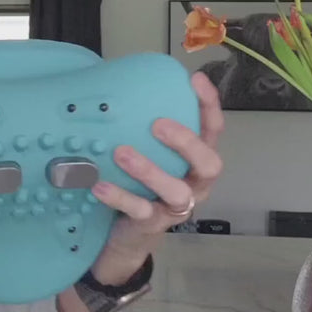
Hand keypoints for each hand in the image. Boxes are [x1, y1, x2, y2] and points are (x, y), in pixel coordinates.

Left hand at [57, 72, 224, 311]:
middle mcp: (195, 183)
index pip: (213, 129)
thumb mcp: (151, 153)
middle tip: (157, 124)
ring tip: (121, 153)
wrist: (131, 232)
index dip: (208, 105)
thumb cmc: (143, 181)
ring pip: (175, 191)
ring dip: (149, 171)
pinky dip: (119, 197)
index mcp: (198, 160)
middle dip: (186, 143)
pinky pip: (139, 210)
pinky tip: (99, 185)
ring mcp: (176, 207)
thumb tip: (121, 84)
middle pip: (208, 164)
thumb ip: (145, 127)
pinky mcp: (153, 224)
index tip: (193, 79)